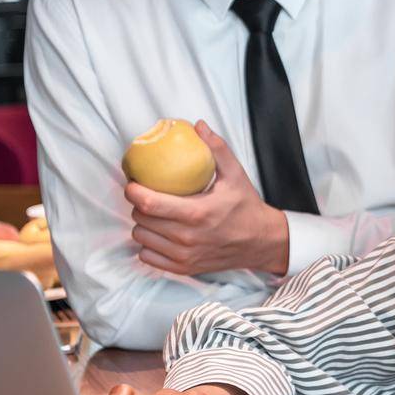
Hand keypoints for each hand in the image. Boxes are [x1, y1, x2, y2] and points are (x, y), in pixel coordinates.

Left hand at [126, 121, 290, 276]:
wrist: (262, 242)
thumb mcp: (235, 175)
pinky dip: (148, 244)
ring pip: (141, 237)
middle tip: (148, 195)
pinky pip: (147, 256)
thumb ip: (216, 149)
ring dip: (143, 224)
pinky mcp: (183, 267)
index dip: (133, 191)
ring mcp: (184, 255)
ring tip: (154, 214)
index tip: (133, 182)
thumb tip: (198, 126)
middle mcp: (187, 237)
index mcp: (196, 213)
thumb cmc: (246, 208)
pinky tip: (159, 234)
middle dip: (138, 204)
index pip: (149, 203)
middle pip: (141, 219)